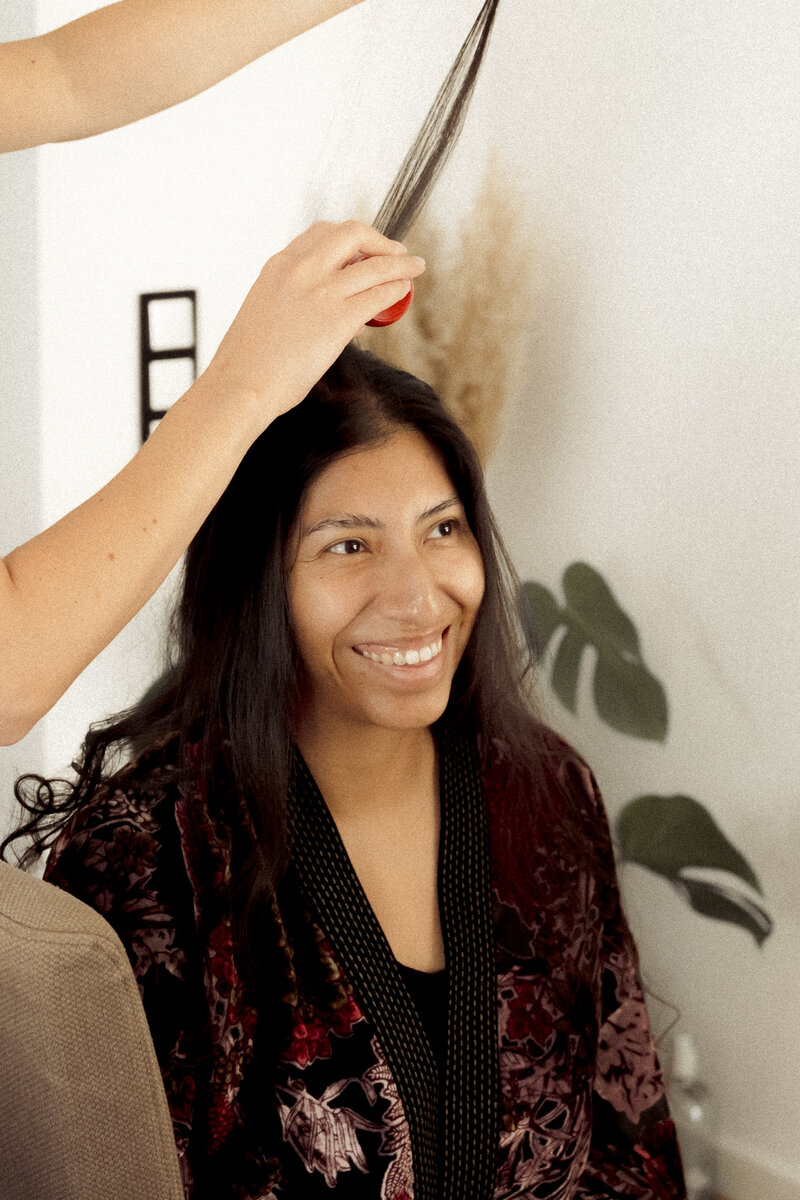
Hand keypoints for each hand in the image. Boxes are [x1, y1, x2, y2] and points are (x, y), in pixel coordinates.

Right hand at [198, 220, 424, 432]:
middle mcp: (300, 270)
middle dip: (379, 240)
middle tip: (395, 254)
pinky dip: (396, 290)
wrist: (240, 385)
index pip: (321, 233)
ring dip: (401, 265)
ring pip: (375, 265)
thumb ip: (293, 299)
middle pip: (351, 233)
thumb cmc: (250, 361)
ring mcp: (320, 293)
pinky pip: (378, 295)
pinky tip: (403, 292)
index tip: (364, 250)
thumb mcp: (266, 311)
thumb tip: (326, 309)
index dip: (351, 238)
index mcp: (278, 265)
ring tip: (415, 269)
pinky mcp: (337, 320)